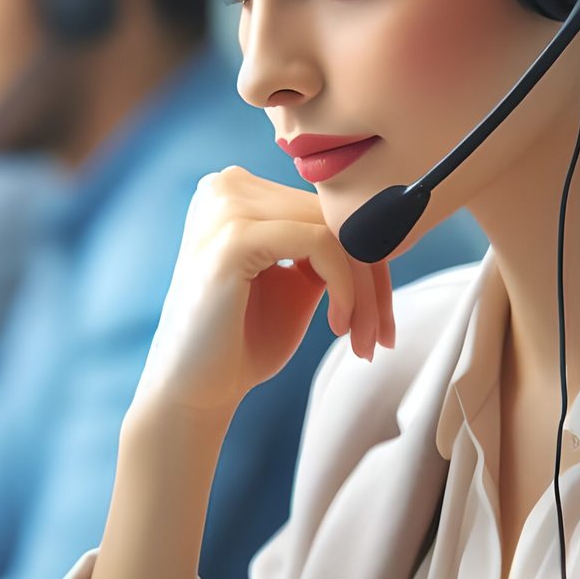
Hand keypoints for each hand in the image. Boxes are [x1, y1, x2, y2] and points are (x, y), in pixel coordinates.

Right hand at [136, 167, 395, 418]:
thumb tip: (385, 226)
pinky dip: (345, 287)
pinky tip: (338, 326)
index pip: (327, 210)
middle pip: (335, 217)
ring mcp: (227, 206)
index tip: (382, 319)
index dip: (369, 261)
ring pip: (336, 230)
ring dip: (364, 291)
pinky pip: (321, 244)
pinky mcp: (234, 236)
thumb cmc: (244, 342)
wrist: (194, 392)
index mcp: (238, 191)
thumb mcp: (297, 282)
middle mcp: (228, 186)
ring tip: (364, 340)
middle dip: (373, 281)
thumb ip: (329, 247)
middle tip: (382, 337)